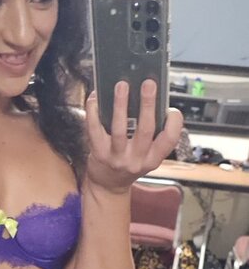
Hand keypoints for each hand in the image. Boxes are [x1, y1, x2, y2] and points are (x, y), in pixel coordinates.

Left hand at [85, 80, 183, 194]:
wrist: (107, 185)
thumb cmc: (129, 162)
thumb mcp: (146, 154)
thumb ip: (152, 134)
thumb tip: (150, 99)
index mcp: (153, 158)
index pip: (169, 140)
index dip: (174, 124)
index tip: (172, 109)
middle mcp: (137, 160)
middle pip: (145, 130)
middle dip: (148, 104)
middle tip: (149, 83)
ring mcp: (117, 158)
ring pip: (120, 129)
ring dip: (121, 105)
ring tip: (122, 85)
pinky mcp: (99, 154)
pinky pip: (95, 130)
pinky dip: (94, 112)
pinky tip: (95, 97)